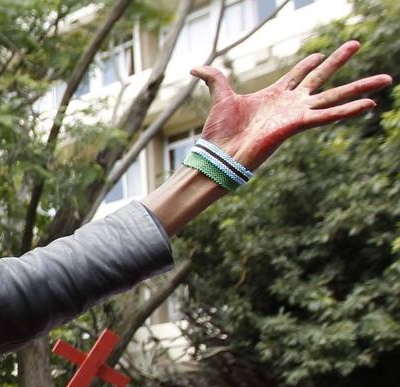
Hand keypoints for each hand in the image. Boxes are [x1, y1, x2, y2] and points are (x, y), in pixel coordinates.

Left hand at [194, 41, 390, 168]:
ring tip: (386, 78)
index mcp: (274, 95)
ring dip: (360, 87)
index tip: (321, 53)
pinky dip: (348, 110)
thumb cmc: (219, 131)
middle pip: (321, 77)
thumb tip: (195, 68)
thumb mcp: (219, 96)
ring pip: (334, 96)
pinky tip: (369, 104)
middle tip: (356, 43)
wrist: (219, 154)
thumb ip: (213, 79)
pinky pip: (328, 115)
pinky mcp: (298, 125)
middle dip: (339, 60)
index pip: (298, 75)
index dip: (308, 64)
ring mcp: (296, 114)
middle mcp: (289, 103)